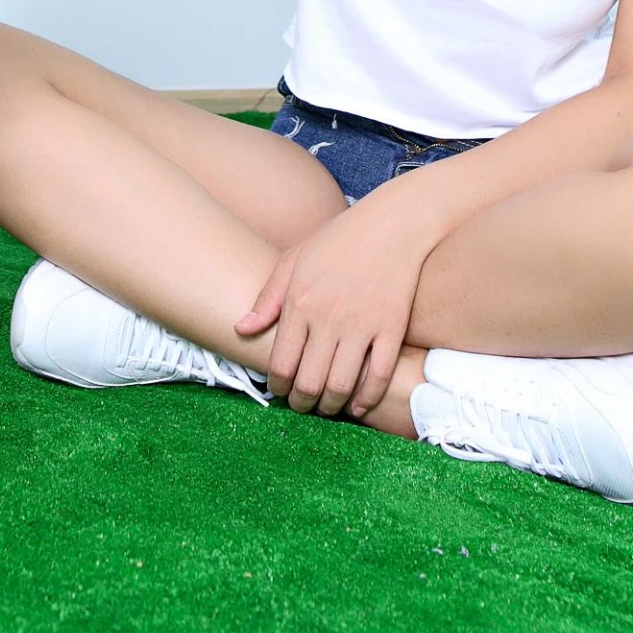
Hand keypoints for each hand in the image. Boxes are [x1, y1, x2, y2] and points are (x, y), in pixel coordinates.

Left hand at [234, 207, 423, 420]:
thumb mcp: (294, 260)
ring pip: (341, 385)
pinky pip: (378, 376)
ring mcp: (363, 325)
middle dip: (301, 403)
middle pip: (309, 382)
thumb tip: (241, 329)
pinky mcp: (392, 328)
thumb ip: (267, 299)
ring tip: (325, 407)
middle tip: (300, 406)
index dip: (277, 387)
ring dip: (330, 406)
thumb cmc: (338, 240)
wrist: (392, 225)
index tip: (279, 390)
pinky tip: (358, 405)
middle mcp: (329, 318)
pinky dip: (367, 399)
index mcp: (300, 303)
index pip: (281, 364)